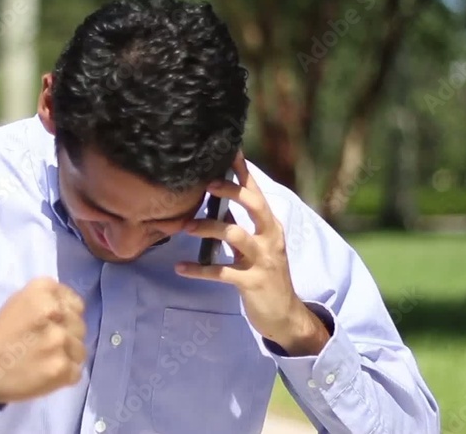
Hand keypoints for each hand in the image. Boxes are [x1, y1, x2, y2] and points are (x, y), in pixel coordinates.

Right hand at [0, 277, 86, 405]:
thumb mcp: (20, 302)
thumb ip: (49, 301)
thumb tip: (72, 311)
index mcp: (43, 291)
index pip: (76, 303)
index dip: (67, 317)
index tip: (53, 326)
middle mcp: (54, 312)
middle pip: (80, 326)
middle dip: (67, 336)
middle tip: (46, 345)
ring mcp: (59, 341)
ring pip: (81, 350)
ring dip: (67, 357)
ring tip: (45, 360)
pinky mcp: (62, 368)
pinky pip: (77, 372)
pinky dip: (64, 375)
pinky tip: (46, 373)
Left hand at [176, 152, 329, 355]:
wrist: (284, 315)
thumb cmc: (266, 274)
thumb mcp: (256, 246)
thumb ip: (239, 225)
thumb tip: (216, 204)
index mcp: (270, 226)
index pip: (257, 192)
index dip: (243, 172)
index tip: (229, 150)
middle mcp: (270, 238)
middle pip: (254, 205)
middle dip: (230, 191)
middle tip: (206, 184)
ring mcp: (263, 260)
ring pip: (236, 235)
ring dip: (208, 228)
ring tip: (186, 227)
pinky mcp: (252, 282)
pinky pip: (222, 272)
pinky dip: (199, 269)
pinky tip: (180, 268)